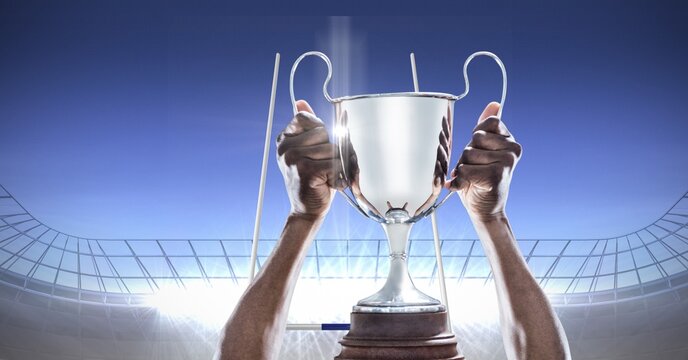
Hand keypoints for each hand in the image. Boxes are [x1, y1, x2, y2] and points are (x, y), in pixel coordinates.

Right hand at [276, 100, 344, 219]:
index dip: (319, 131)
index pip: (306, 118)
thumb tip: (300, 102)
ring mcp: (293, 159)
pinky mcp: (305, 171)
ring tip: (327, 176)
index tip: (317, 148)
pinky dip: (339, 176)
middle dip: (330, 150)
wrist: (307, 210)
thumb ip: (307, 127)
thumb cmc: (313, 179)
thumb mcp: (308, 150)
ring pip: (332, 149)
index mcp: (284, 139)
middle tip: (324, 166)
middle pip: (323, 132)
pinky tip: (330, 184)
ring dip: (337, 165)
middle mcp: (285, 148)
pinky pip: (335, 163)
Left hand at [446, 102, 521, 220]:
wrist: (485, 210)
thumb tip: (495, 104)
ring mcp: (507, 162)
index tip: (481, 153)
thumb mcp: (482, 150)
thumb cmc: (480, 180)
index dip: (476, 138)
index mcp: (510, 140)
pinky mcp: (497, 175)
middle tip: (475, 170)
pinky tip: (469, 187)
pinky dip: (460, 181)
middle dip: (467, 155)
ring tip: (473, 179)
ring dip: (463, 169)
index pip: (487, 123)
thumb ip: (485, 128)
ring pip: (468, 154)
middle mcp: (513, 149)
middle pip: (474, 139)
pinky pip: (465, 169)